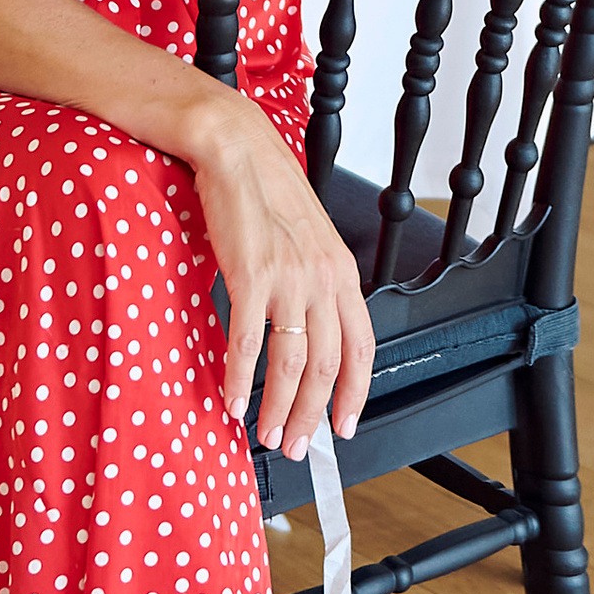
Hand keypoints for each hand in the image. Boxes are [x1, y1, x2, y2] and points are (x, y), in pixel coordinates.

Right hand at [185, 91, 375, 451]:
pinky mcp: (249, 275)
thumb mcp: (309, 239)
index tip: (343, 427)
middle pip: (327, 366)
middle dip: (313, 416)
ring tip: (268, 434)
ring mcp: (288, 278)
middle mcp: (322, 278)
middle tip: (298, 445)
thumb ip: (316, 283)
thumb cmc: (267, 192)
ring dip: (280, 408)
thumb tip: (312, 333)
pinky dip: (239, 380)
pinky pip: (247, 343)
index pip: (362, 348)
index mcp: (341, 271)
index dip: (354, 395)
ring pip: (292, 364)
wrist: (235, 148)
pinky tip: (231, 400)